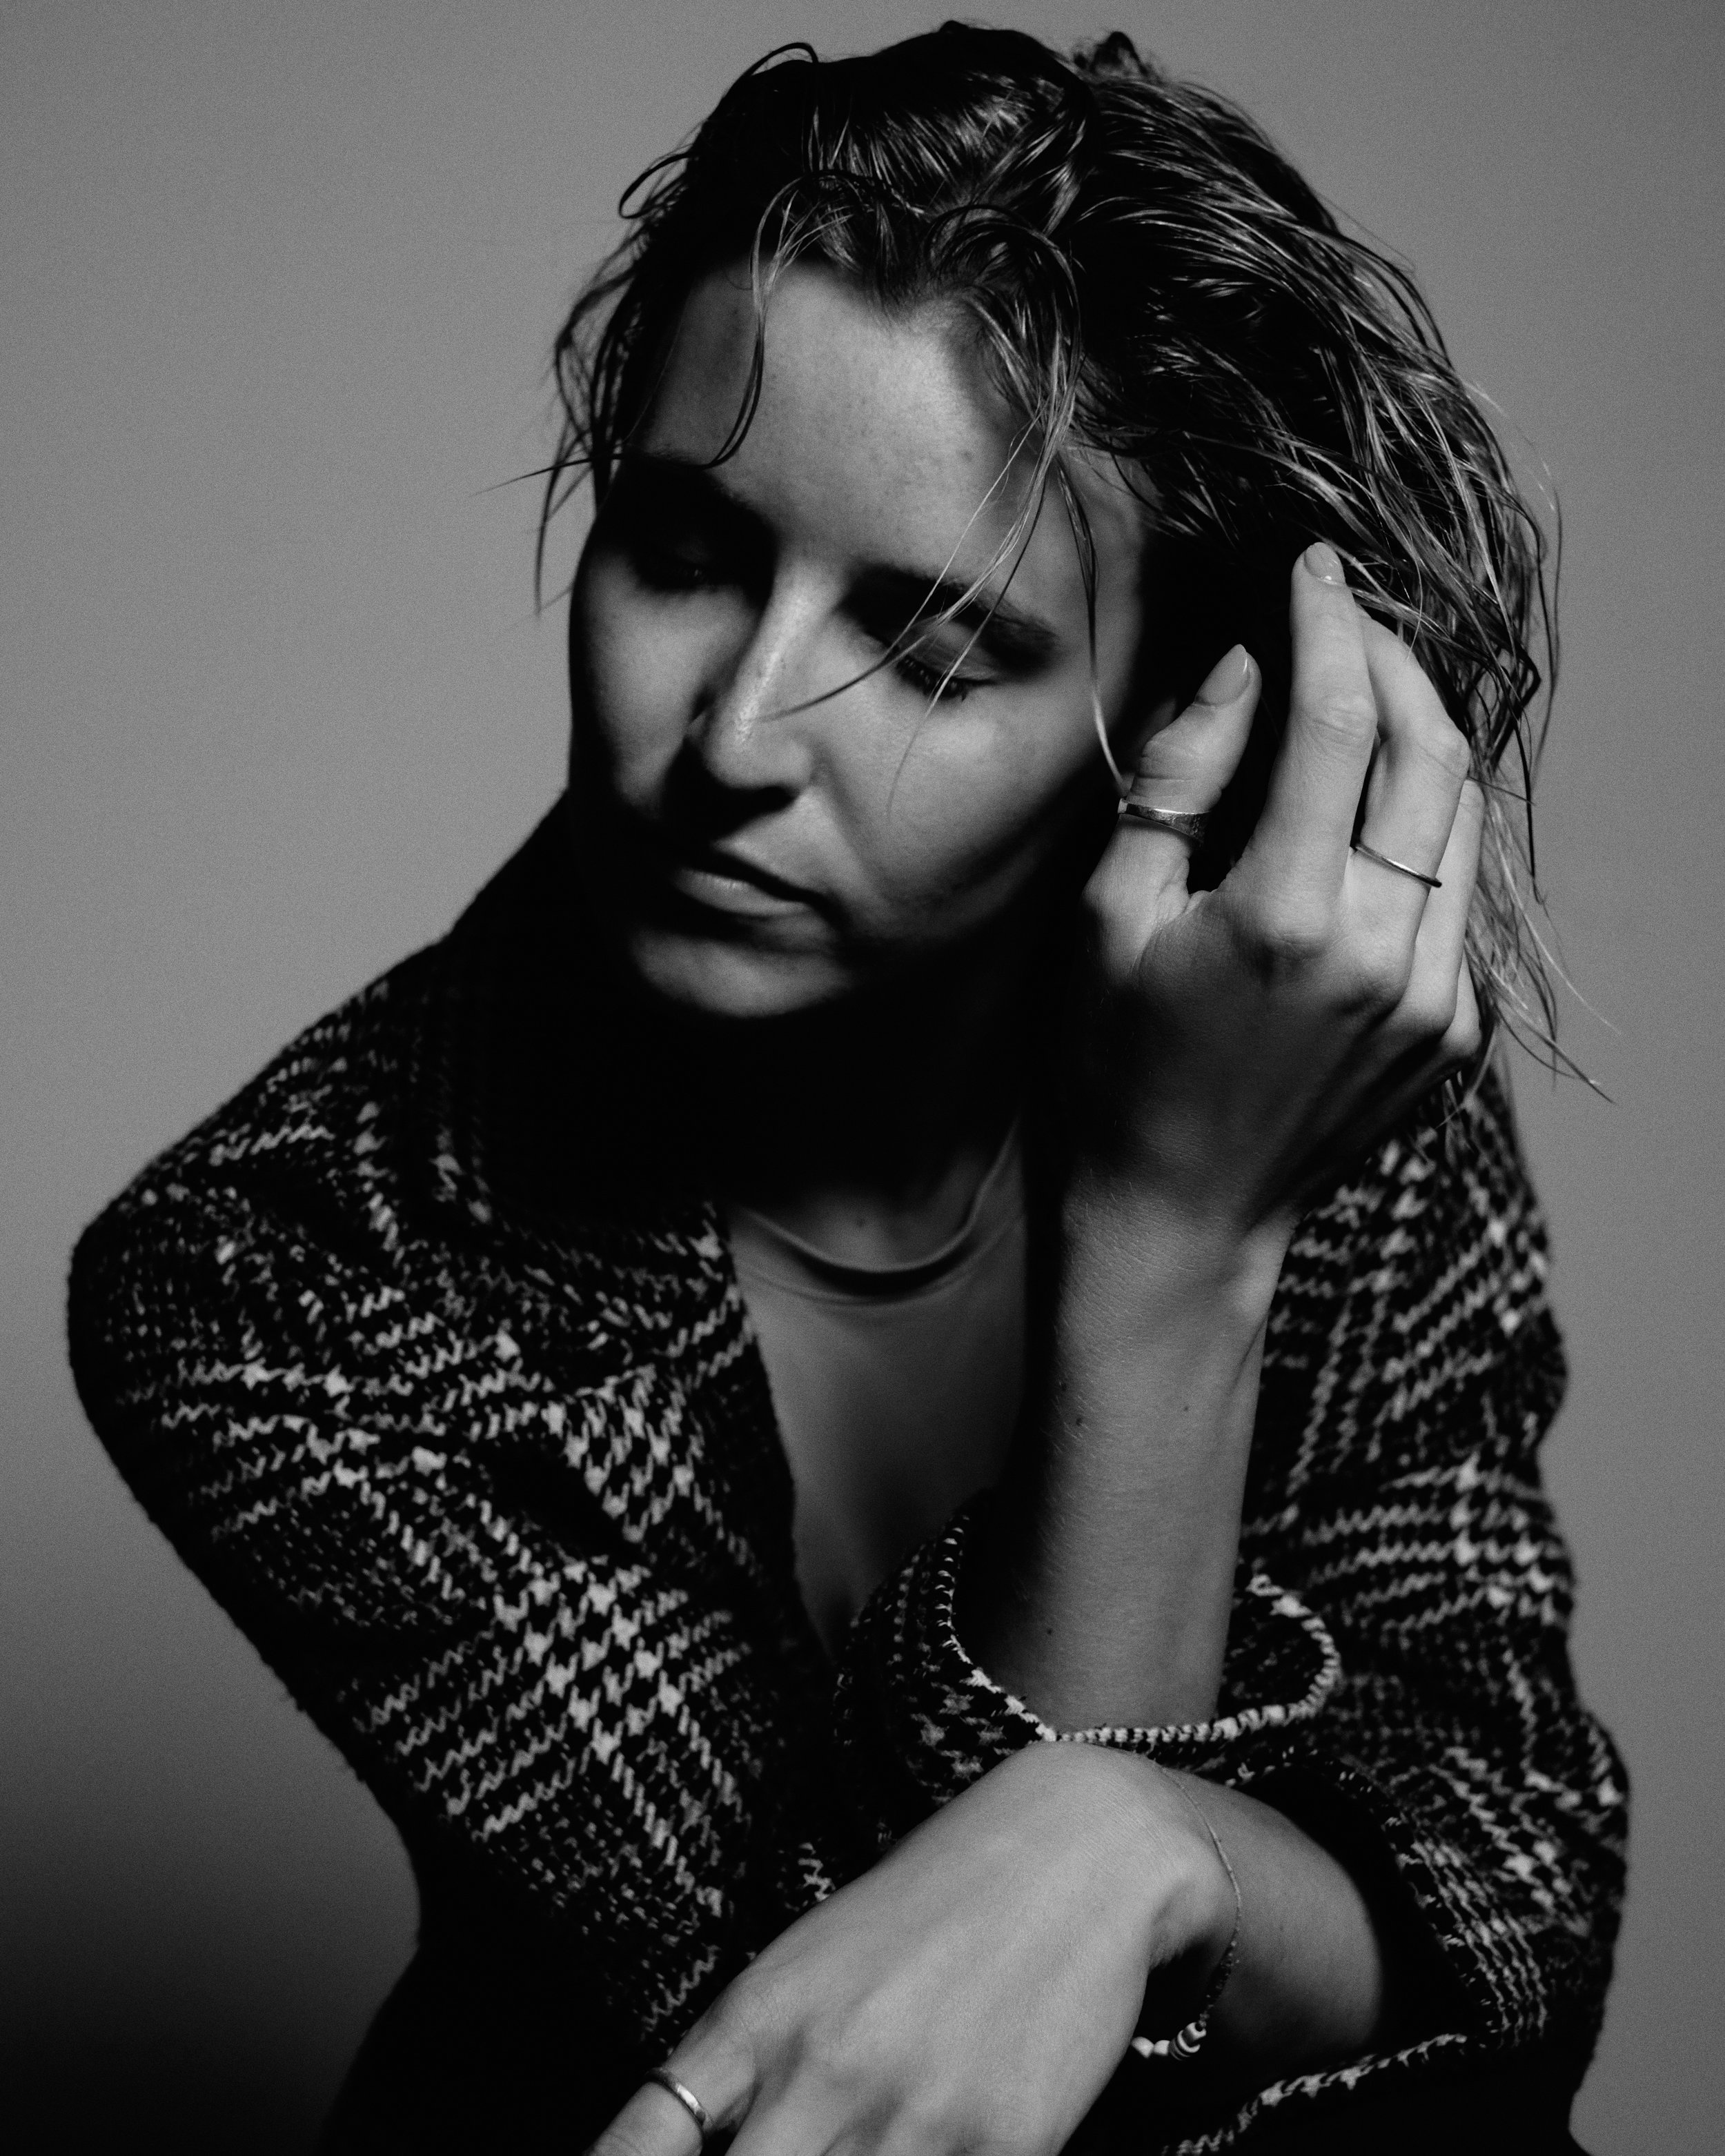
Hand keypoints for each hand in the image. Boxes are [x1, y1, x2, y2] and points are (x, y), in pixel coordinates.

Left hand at [590, 1744, 1231, 2155]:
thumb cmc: (936, 1902)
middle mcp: (822, 2072)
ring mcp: (913, 2118)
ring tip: (866, 2151)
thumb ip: (748, 2069)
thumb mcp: (813, 1962)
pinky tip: (933, 2154)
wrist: (1079, 1846)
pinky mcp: (1007, 2147)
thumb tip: (697, 2144)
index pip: (645, 2139)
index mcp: (759, 2019)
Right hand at [1072, 542, 1482, 1245]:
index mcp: (1287, 918)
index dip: (1329, 622)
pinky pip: (1453, 888)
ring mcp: (1433, 996)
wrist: (1174, 1222)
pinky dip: (1417, 823)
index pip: (1339, 719)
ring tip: (1358, 691)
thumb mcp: (1103, 922)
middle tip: (1340, 613)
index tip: (1308, 566)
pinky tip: (1361, 809)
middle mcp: (1383, 952)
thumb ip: (1177, 785)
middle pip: (1429, 748)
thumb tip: (1242, 670)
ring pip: (1460, 813)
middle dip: (1391, 658)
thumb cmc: (1110, 1073)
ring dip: (1417, 732)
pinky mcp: (1452, 1028)